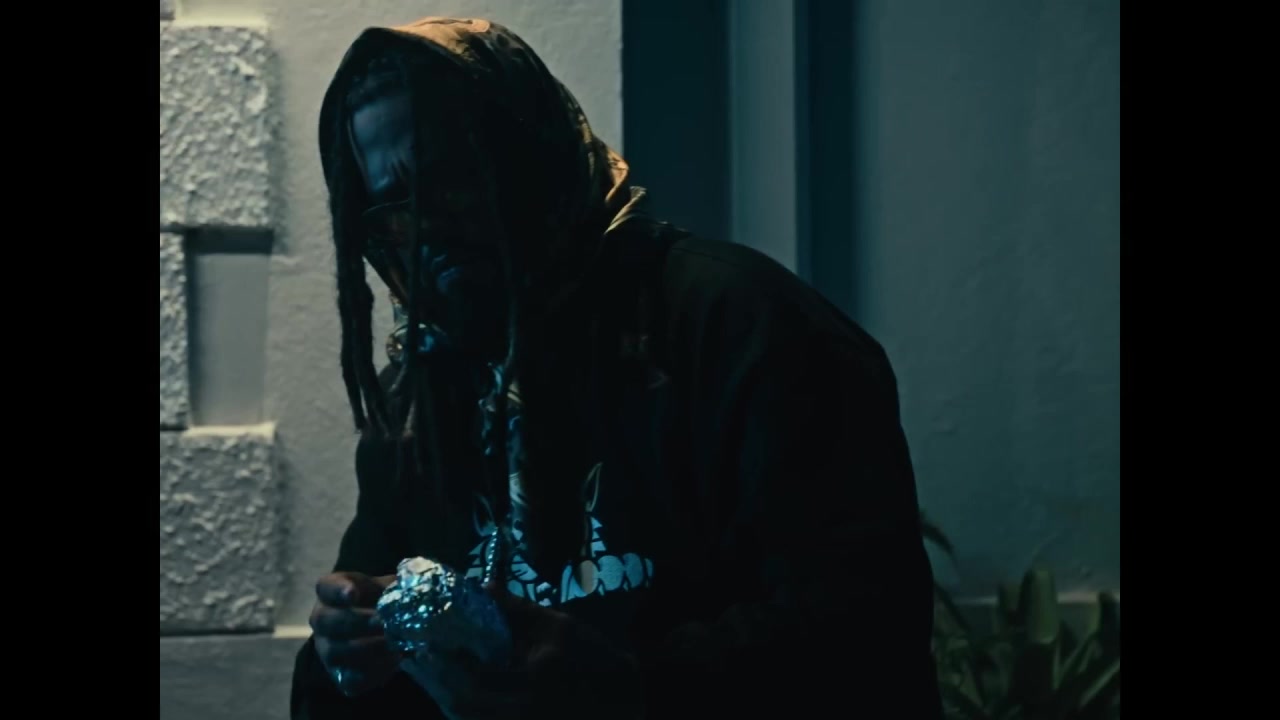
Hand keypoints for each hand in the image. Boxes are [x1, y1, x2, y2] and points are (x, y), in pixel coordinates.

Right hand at [310, 571, 398, 696]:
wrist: (384, 629)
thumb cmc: (383, 601)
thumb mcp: (388, 587)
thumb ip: (395, 588)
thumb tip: (411, 594)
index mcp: (332, 592)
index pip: (326, 587)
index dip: (337, 591)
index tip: (352, 593)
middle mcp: (322, 620)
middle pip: (326, 621)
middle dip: (356, 622)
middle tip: (383, 623)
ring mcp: (327, 649)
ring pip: (334, 653)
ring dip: (366, 650)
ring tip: (394, 646)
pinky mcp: (339, 675)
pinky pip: (348, 680)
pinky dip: (372, 673)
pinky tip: (393, 662)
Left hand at [400, 587, 643, 719]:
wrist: (624, 701)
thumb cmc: (595, 659)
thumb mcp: (560, 626)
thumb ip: (518, 610)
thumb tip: (482, 588)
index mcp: (532, 678)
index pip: (474, 674)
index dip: (445, 662)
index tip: (425, 644)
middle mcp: (521, 709)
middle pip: (463, 706)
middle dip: (438, 684)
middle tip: (419, 662)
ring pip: (470, 718)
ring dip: (448, 699)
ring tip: (434, 676)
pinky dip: (468, 711)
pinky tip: (460, 694)